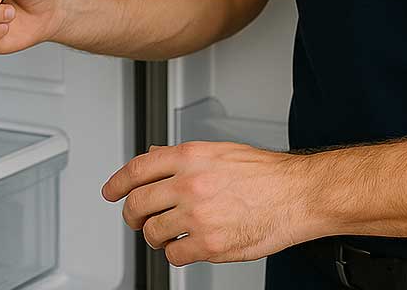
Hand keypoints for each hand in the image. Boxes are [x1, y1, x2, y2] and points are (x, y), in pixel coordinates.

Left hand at [102, 141, 315, 265]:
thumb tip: (154, 156)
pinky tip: (188, 244)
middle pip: (138, 203)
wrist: (294, 194)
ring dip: (156, 235)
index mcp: (191, 157)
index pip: (138, 169)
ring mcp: (198, 216)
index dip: (118, 182)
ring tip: (170, 232)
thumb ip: (182, 156)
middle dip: (132, 214)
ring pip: (153, 233)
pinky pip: (175, 255)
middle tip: (136, 218)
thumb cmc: (264, 173)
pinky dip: (177, 253)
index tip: (111, 191)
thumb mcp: (219, 151)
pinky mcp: (209, 245)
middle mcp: (190, 184)